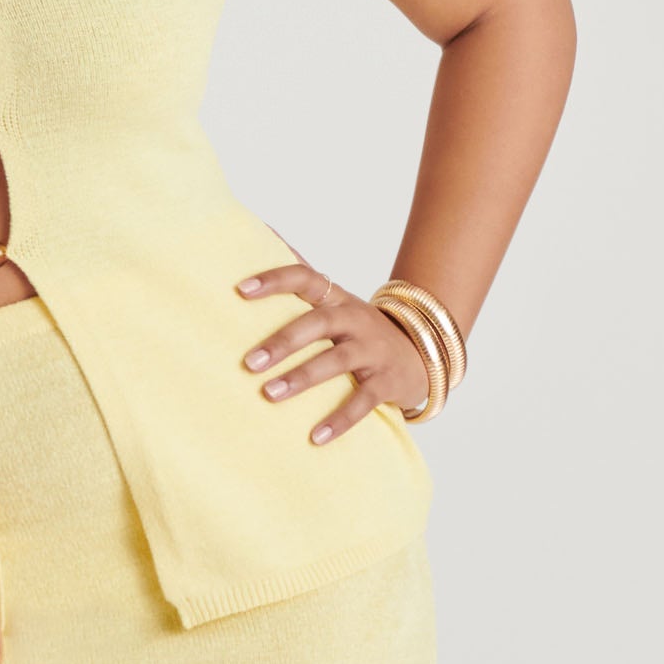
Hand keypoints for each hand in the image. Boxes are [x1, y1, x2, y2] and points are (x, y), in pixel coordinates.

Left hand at [235, 243, 429, 445]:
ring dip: (301, 378)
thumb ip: (301, 274)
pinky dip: (339, 420)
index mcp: (336, 298)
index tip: (240, 290)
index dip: (273, 281)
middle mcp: (354, 319)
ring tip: (269, 394)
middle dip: (282, 342)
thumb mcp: (334, 299)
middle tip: (247, 362)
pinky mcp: (387, 382)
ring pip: (335, 362)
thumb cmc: (358, 327)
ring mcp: (372, 351)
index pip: (304, 278)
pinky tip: (316, 437)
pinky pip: (362, 402)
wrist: (423, 351)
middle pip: (316, 324)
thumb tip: (260, 227)